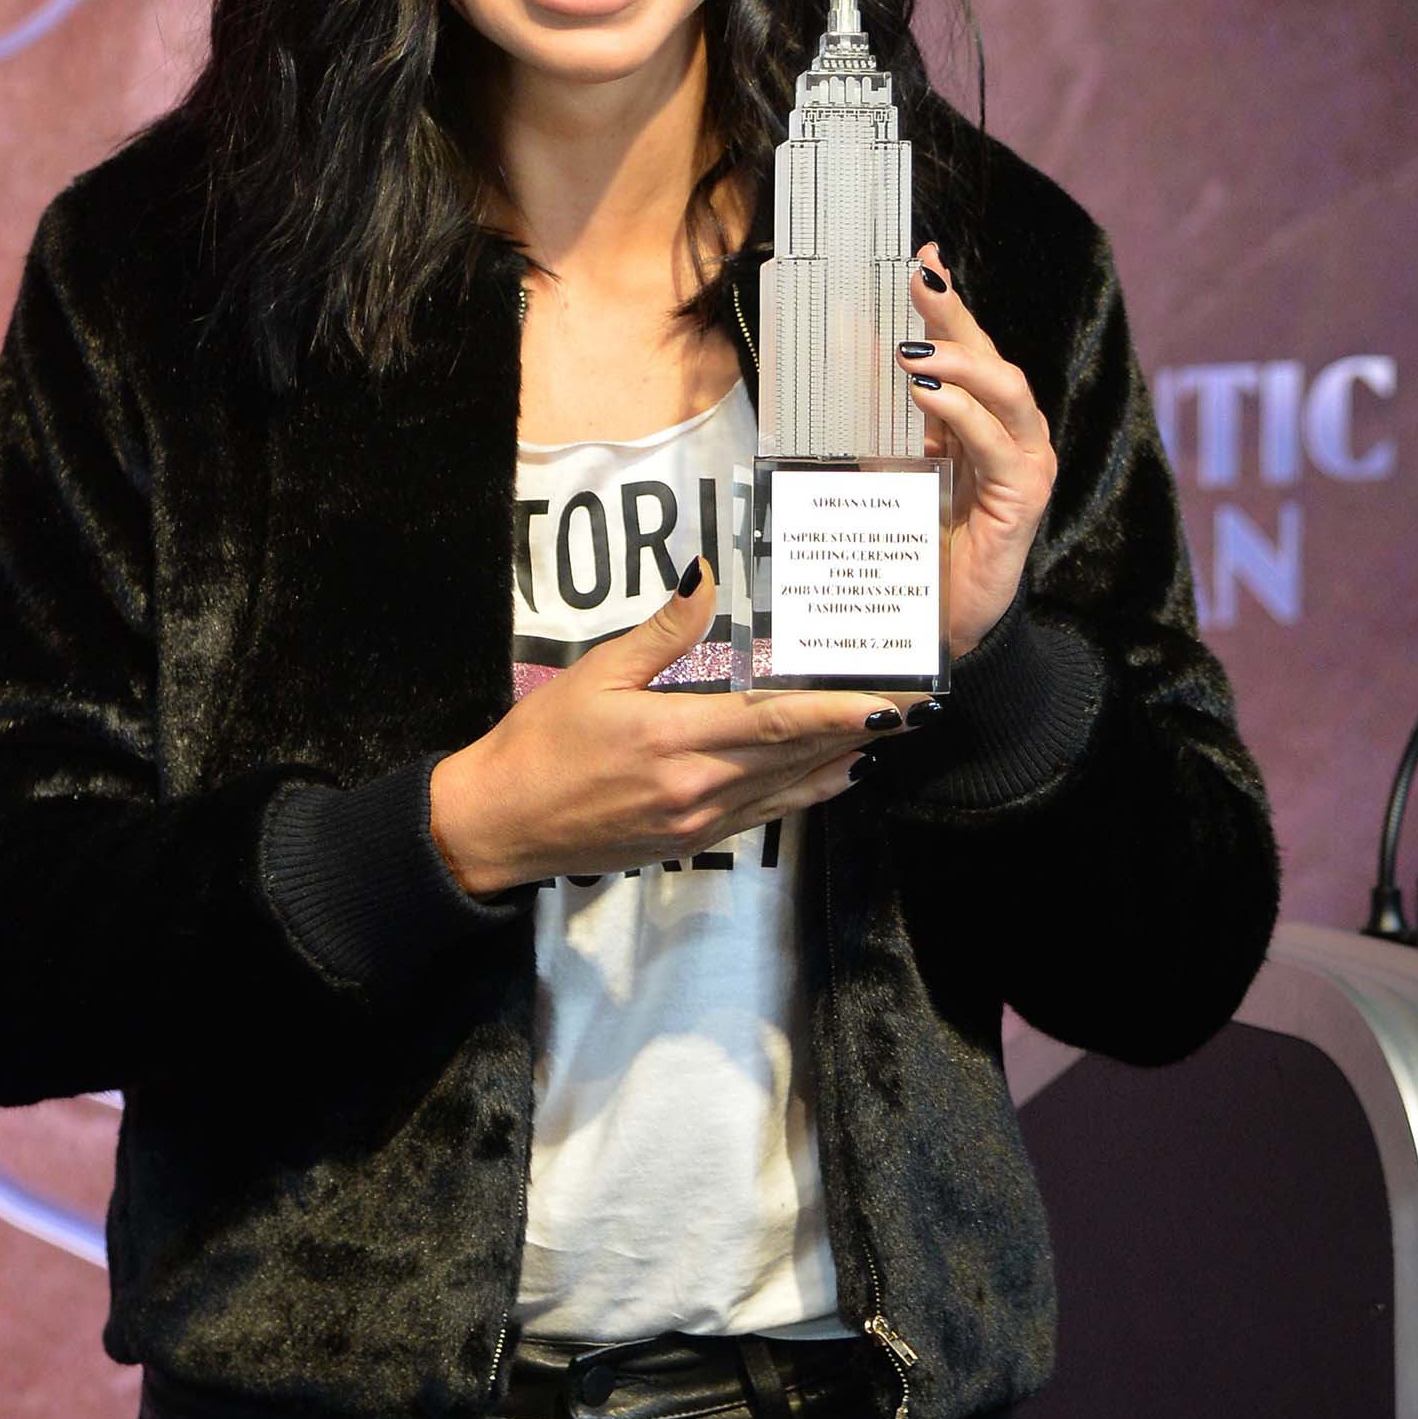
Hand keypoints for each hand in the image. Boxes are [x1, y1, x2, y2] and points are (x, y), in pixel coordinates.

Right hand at [428, 563, 926, 895]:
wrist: (502, 823)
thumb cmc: (541, 743)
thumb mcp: (595, 675)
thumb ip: (662, 632)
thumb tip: (708, 577)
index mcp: (674, 739)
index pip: (777, 723)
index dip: (841, 713)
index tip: (893, 700)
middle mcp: (698, 787)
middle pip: (797, 756)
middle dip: (861, 731)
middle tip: (916, 706)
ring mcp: (699, 821)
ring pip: (788, 789)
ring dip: (844, 761)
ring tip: (892, 735)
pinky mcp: (694, 841)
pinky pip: (766, 814)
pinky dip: (808, 793)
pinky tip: (837, 776)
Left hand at [898, 243, 1057, 652]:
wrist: (936, 619)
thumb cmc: (916, 544)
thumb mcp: (886, 469)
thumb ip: (878, 422)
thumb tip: (842, 362)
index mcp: (981, 422)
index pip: (969, 348)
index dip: (949, 303)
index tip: (923, 257)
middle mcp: (1011, 435)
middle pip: (991, 358)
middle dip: (955, 315)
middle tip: (919, 280)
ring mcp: (1024, 465)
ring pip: (1008, 392)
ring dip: (961, 362)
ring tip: (915, 350)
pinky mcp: (1023, 499)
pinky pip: (997, 445)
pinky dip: (963, 414)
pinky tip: (928, 396)